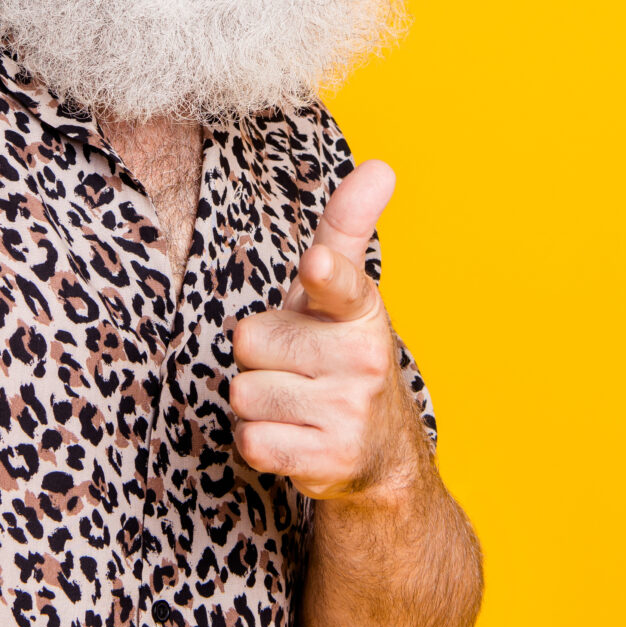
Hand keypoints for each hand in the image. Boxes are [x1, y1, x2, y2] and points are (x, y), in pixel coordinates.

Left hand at [231, 161, 421, 500]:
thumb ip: (348, 228)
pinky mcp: (328, 460)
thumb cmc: (342, 354)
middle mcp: (364, 359)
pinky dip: (259, 441)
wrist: (380, 454)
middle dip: (261, 357)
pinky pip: (250, 440)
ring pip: (244, 392)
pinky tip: (292, 437)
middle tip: (298, 369)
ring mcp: (348, 412)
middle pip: (250, 340)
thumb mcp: (344, 294)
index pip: (342, 285)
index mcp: (363, 310)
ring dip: (257, 402)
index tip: (318, 265)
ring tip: (296, 404)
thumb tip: (382, 165)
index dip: (326, 275)